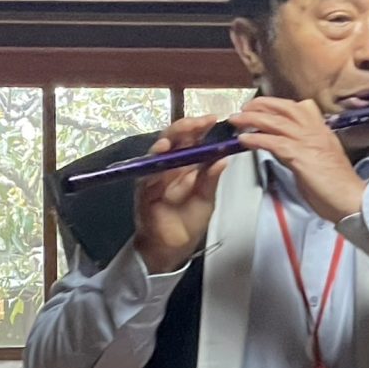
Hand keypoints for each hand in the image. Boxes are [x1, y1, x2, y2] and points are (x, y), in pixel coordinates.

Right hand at [133, 115, 227, 273]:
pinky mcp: (144, 193)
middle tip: (198, 123)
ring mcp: (154, 178)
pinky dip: (155, 170)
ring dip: (165, 145)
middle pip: (172, 139)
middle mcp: (168, 166)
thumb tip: (224, 157)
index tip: (213, 119)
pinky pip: (148, 178)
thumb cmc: (188, 221)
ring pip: (156, 154)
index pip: (191, 139)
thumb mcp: (207, 198)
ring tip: (173, 140)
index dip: (199, 127)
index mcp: (185, 164)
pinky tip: (163, 163)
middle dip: (183, 129)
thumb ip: (212, 178)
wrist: (173, 248)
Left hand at [231, 97, 366, 222]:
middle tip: (244, 108)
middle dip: (261, 105)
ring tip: (237, 120)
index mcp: (322, 131)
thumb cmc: (338, 187)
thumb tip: (283, 147)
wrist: (352, 200)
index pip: (299, 107)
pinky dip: (256, 139)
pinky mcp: (300, 157)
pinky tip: (244, 140)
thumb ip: (304, 149)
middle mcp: (315, 131)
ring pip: (276, 122)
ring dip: (252, 119)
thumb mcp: (321, 159)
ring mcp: (308, 142)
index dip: (278, 105)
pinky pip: (273, 143)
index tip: (263, 107)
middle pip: (285, 108)